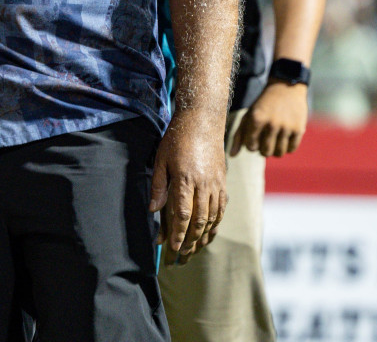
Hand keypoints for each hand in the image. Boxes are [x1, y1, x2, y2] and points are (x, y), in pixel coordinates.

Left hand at [150, 113, 226, 263]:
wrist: (202, 121)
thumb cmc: (177, 139)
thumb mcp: (161, 159)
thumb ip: (158, 186)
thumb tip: (153, 210)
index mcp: (186, 179)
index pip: (182, 214)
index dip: (178, 233)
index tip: (173, 247)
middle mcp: (204, 185)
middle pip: (199, 220)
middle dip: (190, 241)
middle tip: (183, 255)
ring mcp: (216, 184)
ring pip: (212, 217)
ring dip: (203, 236)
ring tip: (195, 249)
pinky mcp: (223, 182)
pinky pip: (221, 209)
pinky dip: (215, 224)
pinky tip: (209, 232)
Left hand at [233, 81, 308, 157]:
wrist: (285, 88)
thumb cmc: (262, 105)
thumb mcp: (248, 115)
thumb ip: (238, 136)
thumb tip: (232, 156)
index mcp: (256, 119)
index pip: (250, 147)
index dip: (251, 144)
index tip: (254, 137)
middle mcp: (272, 123)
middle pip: (265, 152)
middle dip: (263, 149)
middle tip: (264, 140)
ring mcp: (286, 127)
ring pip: (279, 153)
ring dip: (275, 150)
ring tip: (273, 141)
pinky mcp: (299, 129)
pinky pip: (291, 149)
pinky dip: (287, 147)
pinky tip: (284, 138)